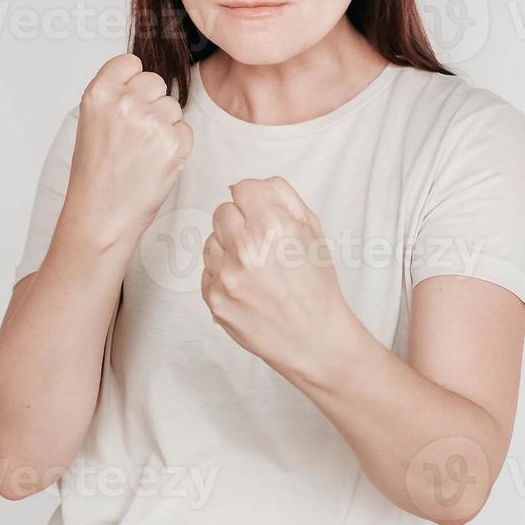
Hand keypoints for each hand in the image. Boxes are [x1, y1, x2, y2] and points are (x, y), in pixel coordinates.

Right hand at [60, 53, 193, 250]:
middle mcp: (125, 102)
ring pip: (173, 106)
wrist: (100, 215)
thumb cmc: (95, 173)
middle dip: (150, 102)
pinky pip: (185, 129)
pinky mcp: (174, 143)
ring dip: (164, 124)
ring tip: (142, 151)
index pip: (130, 62)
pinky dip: (176, 145)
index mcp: (99, 93)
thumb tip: (143, 78)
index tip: (127, 101)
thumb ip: (115, 94)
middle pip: (155, 81)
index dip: (131, 82)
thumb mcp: (91, 121)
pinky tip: (154, 162)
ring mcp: (152, 122)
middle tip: (134, 133)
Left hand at [200, 176, 350, 376]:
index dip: (254, 201)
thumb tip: (249, 185)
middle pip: (222, 211)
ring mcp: (227, 274)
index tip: (261, 214)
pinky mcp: (214, 298)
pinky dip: (223, 275)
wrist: (314, 339)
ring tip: (254, 269)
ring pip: (211, 240)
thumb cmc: (316, 285)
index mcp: (275, 225)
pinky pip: (208, 270)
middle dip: (240, 223)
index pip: (242, 188)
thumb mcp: (313, 231)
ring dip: (228, 249)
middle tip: (261, 245)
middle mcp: (247, 247)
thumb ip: (283, 197)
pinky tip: (247, 287)